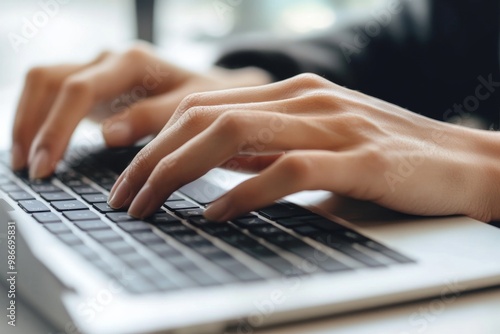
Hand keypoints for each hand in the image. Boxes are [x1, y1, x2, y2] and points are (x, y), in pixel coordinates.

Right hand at [11, 44, 270, 178]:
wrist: (217, 89)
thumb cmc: (209, 101)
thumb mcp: (191, 109)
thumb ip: (152, 118)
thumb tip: (107, 135)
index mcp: (132, 62)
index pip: (79, 89)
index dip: (57, 128)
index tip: (47, 167)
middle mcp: (109, 60)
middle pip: (49, 80)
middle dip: (32, 125)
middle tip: (30, 171)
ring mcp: (99, 69)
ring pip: (44, 83)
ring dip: (27, 119)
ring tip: (22, 162)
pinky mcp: (97, 85)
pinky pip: (54, 94)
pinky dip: (39, 118)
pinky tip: (37, 147)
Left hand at [108, 73, 499, 222]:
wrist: (463, 162)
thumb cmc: (388, 158)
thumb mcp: (317, 145)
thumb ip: (269, 150)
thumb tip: (217, 166)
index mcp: (293, 94)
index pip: (204, 105)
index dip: (157, 138)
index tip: (131, 174)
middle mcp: (305, 99)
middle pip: (204, 116)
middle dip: (152, 157)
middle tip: (124, 196)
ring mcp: (331, 124)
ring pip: (233, 134)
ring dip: (179, 172)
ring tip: (150, 204)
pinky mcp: (357, 158)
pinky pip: (285, 169)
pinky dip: (242, 192)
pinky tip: (214, 213)